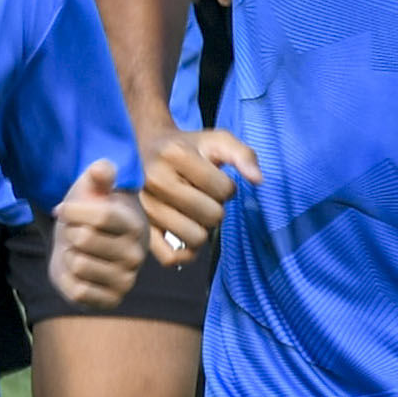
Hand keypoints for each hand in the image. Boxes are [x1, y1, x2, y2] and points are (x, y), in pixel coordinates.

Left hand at [47, 159, 150, 310]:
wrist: (82, 243)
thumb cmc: (88, 211)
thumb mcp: (92, 187)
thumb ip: (98, 174)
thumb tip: (101, 169)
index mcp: (134, 224)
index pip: (100, 216)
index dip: (72, 211)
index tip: (62, 209)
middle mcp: (136, 254)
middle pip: (84, 239)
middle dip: (69, 232)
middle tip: (74, 232)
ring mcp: (126, 280)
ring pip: (78, 264)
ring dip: (69, 255)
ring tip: (78, 251)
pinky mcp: (111, 300)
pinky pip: (78, 291)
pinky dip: (69, 279)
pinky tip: (77, 271)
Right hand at [140, 126, 258, 263]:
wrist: (143, 148)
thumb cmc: (184, 147)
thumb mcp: (216, 140)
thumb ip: (242, 154)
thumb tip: (257, 180)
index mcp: (175, 155)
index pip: (224, 189)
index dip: (226, 187)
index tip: (212, 178)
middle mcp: (154, 180)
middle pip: (212, 216)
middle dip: (214, 208)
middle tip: (200, 196)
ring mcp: (143, 206)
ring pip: (194, 237)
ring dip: (200, 229)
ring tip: (190, 213)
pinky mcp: (139, 226)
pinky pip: (168, 256)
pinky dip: (182, 254)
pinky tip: (184, 239)